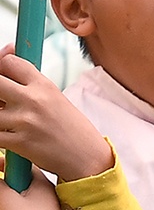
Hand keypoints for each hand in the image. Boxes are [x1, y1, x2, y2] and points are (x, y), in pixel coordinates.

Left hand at [0, 45, 113, 181]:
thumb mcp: (56, 98)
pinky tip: (8, 136)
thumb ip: (29, 79)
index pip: (9, 62)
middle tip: (3, 102)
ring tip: (8, 122)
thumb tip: (7, 50)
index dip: (1, 68)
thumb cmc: (73, 130)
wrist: (89, 159)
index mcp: (44, 86)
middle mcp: (34, 100)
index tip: (4, 79)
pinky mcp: (20, 142)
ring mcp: (25, 121)